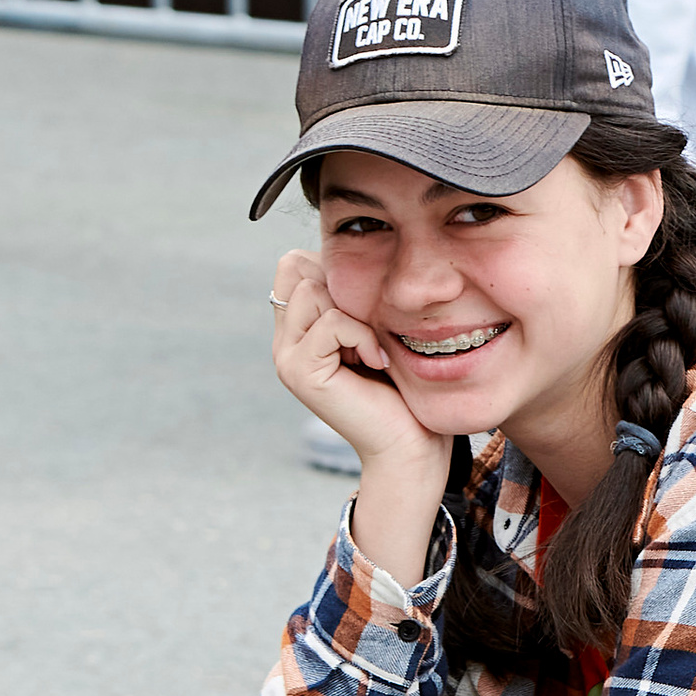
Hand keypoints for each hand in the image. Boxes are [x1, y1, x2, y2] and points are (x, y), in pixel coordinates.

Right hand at [271, 248, 453, 580]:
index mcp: (298, 328)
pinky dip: (362, 336)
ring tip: (374, 349)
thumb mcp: (377, 328)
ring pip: (311, 291)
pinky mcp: (300, 372)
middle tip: (371, 333)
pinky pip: (330, 322)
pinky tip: (378, 363)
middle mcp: (284, 341)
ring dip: (355, 313)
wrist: (411, 445)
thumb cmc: (404, 388)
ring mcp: (287, 357)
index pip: (294, 264)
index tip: (368, 312)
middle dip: (343, 289)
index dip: (333, 270)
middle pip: (297, 269)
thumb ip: (353, 297)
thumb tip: (347, 251)